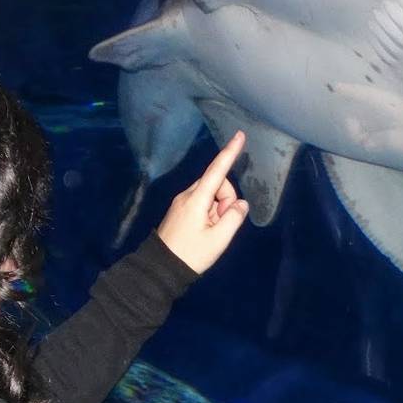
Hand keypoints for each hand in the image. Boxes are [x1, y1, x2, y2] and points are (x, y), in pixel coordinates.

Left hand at [155, 131, 249, 273]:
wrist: (161, 267)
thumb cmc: (192, 254)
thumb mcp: (219, 239)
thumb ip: (234, 217)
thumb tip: (240, 204)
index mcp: (197, 199)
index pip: (217, 170)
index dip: (230, 152)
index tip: (240, 135)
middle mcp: (188, 195)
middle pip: (217, 184)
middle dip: (226, 201)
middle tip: (222, 226)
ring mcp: (182, 202)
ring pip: (211, 195)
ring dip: (219, 209)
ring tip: (212, 232)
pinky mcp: (181, 210)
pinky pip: (202, 203)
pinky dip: (210, 214)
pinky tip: (206, 232)